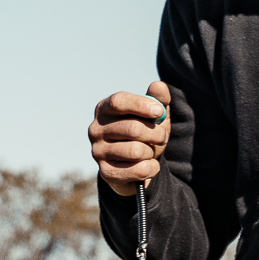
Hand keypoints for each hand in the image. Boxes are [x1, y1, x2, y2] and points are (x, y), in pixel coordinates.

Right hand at [88, 83, 171, 197]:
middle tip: (163, 136)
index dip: (141, 105)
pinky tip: (149, 165)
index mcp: (104, 109)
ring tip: (151, 151)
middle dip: (155, 133)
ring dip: (152, 151)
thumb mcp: (153, 115)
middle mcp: (95, 129)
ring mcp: (98, 152)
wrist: (136, 168)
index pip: (119, 101)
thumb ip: (157, 99)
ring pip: (136, 150)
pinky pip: (138, 170)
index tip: (160, 111)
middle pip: (131, 128)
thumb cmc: (144, 135)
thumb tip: (159, 86)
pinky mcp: (105, 172)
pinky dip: (151, 168)